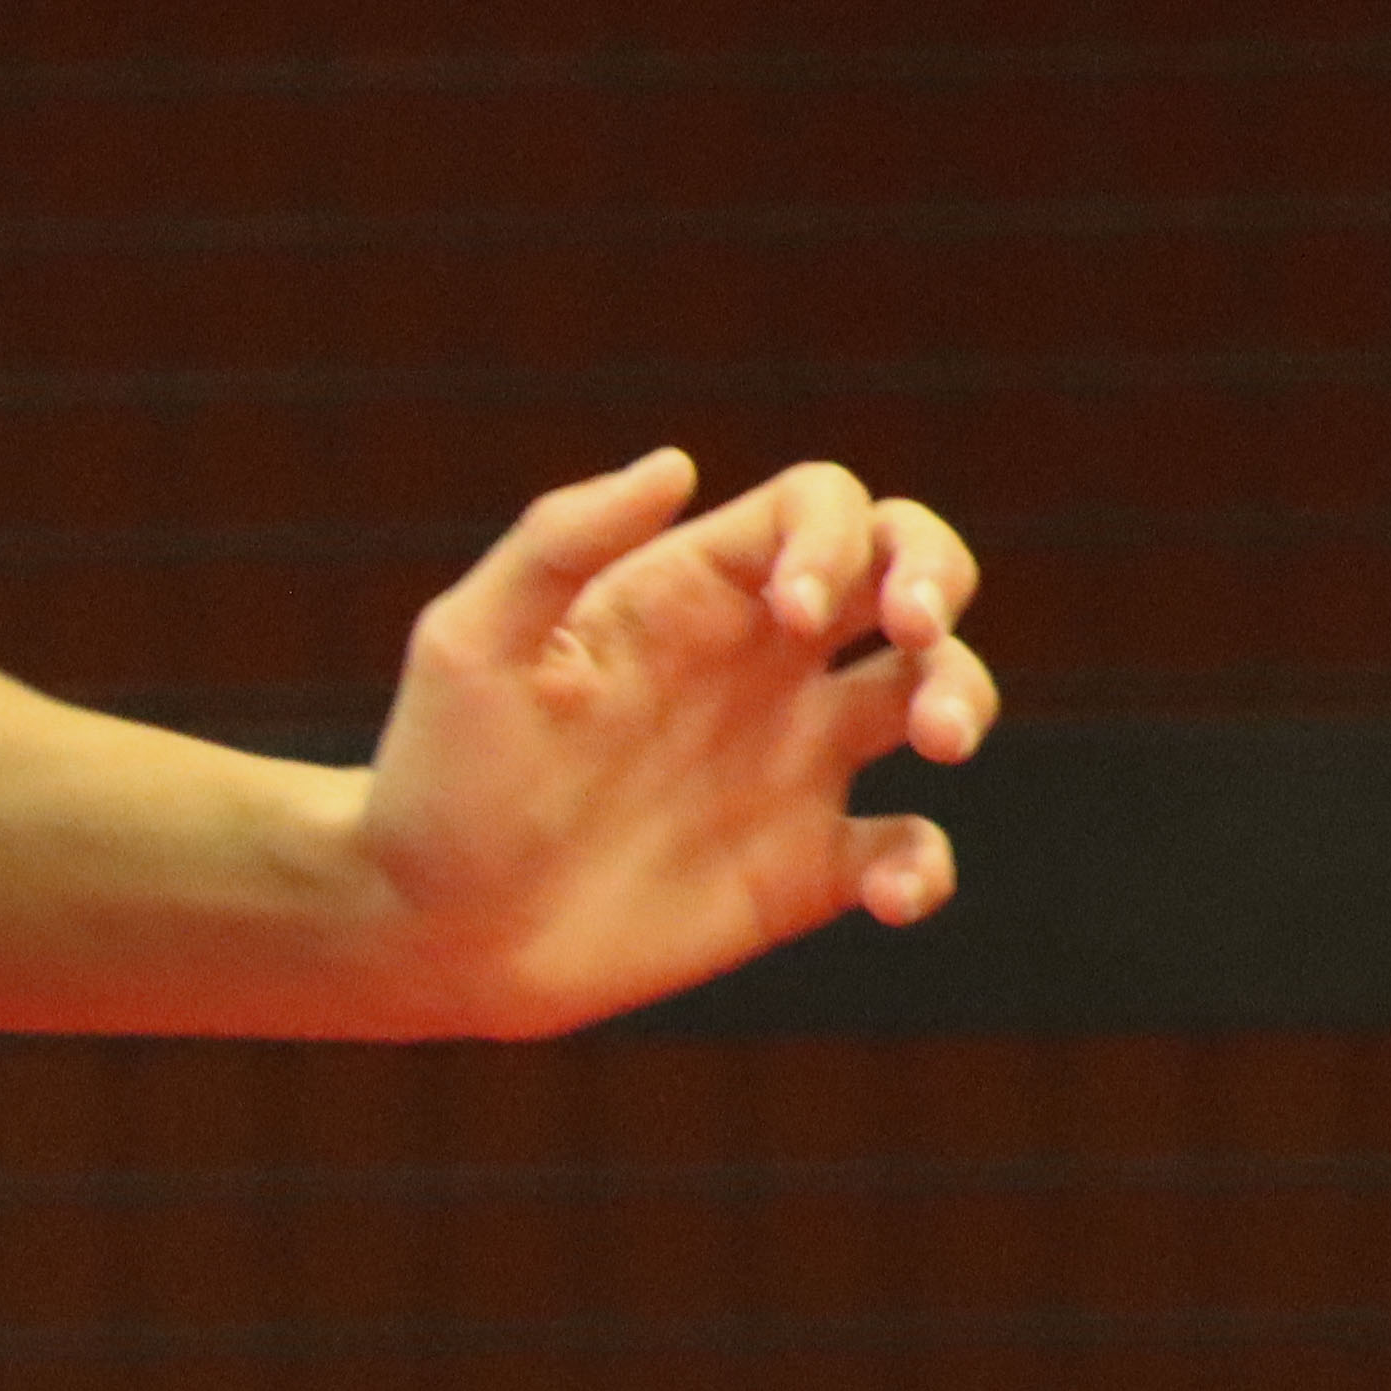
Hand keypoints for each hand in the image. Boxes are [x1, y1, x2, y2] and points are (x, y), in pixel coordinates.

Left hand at [356, 451, 995, 1038]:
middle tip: (915, 634)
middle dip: (939, 578)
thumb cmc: (435, 778)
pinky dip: (926, 867)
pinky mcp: (800, 870)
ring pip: (934, 690)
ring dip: (966, 695)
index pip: (819, 507)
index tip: (792, 615)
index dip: (838, 536)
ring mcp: (788, 763)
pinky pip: (908, 848)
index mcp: (688, 594)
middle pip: (907, 568)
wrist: (424, 928)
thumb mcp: (467, 646)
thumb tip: (677, 462)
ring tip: (938, 740)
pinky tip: (883, 892)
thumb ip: (559, 543)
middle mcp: (756, 664)